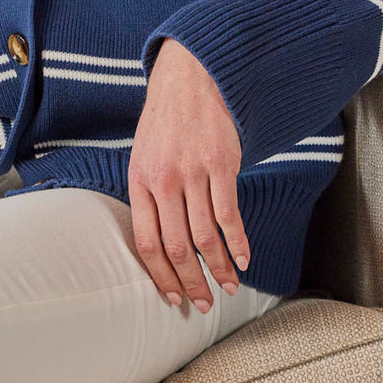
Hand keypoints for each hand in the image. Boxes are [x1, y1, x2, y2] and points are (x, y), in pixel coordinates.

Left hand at [127, 37, 249, 312]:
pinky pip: (229, 214)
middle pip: (176, 246)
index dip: (160, 275)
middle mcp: (163, 181)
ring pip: (205, 236)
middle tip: (202, 305)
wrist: (189, 77)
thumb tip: (157, 237)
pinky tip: (244, 259)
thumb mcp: (142, 154)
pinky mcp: (221, 165)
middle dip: (190, 282)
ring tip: (227, 287)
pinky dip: (239, 242)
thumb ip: (148, 193)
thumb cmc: (164, 119)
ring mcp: (193, 173)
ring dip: (219, 268)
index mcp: (139, 181)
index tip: (172, 296)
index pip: (145, 242)